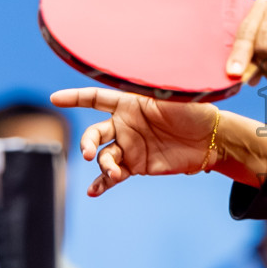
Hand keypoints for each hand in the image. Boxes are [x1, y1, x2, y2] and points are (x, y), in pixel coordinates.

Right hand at [51, 88, 222, 195]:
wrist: (211, 140)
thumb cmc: (195, 110)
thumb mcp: (175, 95)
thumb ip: (153, 89)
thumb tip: (138, 76)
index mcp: (130, 103)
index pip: (96, 98)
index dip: (75, 98)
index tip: (55, 99)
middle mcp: (125, 124)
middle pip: (93, 133)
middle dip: (86, 142)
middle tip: (88, 152)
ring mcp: (129, 146)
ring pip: (103, 157)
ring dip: (104, 166)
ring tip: (115, 173)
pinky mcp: (137, 166)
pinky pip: (112, 175)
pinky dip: (101, 183)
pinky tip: (94, 191)